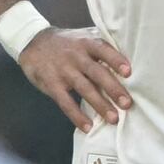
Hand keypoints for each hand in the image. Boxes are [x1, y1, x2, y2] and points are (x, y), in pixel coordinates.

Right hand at [20, 25, 135, 130]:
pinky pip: (65, 102)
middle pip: (96, 73)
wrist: (32, 41)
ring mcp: (63, 70)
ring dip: (99, 105)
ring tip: (113, 119)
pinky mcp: (51, 84)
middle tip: (127, 104)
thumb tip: (131, 61)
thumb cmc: (67, 43)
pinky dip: (76, 115)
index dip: (116, 60)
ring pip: (84, 89)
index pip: (103, 50)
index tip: (128, 73)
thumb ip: (102, 47)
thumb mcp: (83, 37)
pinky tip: (87, 126)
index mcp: (86, 43)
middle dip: (112, 89)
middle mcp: (75, 56)